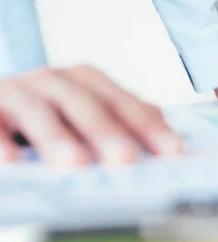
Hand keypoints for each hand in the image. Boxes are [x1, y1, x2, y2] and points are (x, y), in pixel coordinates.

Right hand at [0, 66, 183, 166]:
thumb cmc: (52, 114)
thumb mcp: (88, 114)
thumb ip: (123, 125)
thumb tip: (169, 150)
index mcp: (88, 80)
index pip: (125, 103)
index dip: (150, 127)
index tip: (173, 152)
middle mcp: (56, 81)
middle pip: (86, 103)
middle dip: (107, 132)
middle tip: (124, 159)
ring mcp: (20, 91)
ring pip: (40, 110)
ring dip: (57, 137)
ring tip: (74, 164)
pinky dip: (1, 141)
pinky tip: (11, 163)